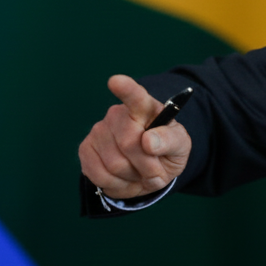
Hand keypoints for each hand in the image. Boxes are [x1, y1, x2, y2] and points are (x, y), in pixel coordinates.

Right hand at [78, 75, 191, 199]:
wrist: (148, 172)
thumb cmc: (165, 152)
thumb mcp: (180, 146)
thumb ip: (170, 141)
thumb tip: (148, 141)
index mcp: (145, 107)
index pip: (135, 96)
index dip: (126, 89)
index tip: (116, 81)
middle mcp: (117, 114)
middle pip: (129, 143)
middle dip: (147, 164)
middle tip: (155, 169)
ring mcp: (98, 131)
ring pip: (114, 164)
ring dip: (133, 176)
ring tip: (139, 172)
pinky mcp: (85, 150)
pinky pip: (99, 175)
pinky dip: (117, 184)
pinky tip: (124, 178)